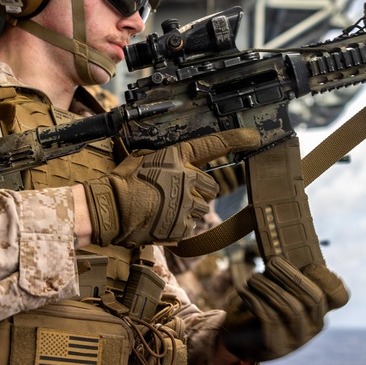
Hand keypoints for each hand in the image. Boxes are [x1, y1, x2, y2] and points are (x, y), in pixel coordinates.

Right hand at [83, 128, 259, 247]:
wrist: (112, 209)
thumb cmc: (122, 181)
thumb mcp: (141, 158)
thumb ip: (163, 159)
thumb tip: (168, 159)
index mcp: (177, 157)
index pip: (212, 145)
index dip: (235, 139)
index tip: (253, 137)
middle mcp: (187, 178)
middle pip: (211, 187)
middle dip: (201, 192)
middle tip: (180, 196)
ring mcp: (187, 203)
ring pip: (201, 208)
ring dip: (188, 210)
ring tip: (164, 209)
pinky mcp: (182, 225)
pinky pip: (190, 227)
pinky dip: (179, 227)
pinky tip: (161, 222)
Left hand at [220, 256, 348, 361]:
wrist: (241, 339)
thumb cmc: (264, 305)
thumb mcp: (281, 290)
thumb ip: (289, 276)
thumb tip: (283, 254)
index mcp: (320, 309)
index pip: (339, 297)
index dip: (330, 280)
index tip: (310, 265)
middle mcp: (314, 326)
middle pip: (313, 298)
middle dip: (291, 276)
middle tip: (270, 262)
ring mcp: (297, 339)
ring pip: (290, 307)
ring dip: (269, 287)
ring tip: (253, 277)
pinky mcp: (276, 346)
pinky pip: (270, 318)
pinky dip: (256, 300)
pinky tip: (245, 291)